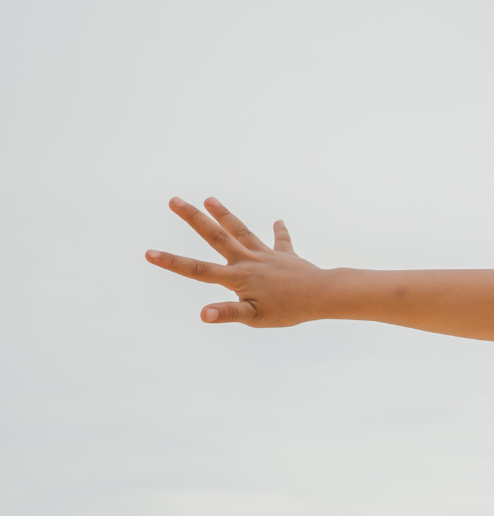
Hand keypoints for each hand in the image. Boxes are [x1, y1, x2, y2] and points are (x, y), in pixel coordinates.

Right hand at [145, 197, 325, 325]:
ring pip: (242, 231)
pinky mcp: (286, 256)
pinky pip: (281, 241)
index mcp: (237, 276)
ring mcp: (267, 256)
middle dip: (193, 218)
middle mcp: (249, 260)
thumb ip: (227, 313)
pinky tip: (278, 221)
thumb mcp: (254, 317)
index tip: (148, 252)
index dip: (172, 262)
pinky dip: (280, 232)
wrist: (323, 294)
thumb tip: (202, 314)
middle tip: (174, 200)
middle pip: (216, 236)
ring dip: (225, 215)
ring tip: (210, 198)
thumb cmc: (289, 309)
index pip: (197, 270)